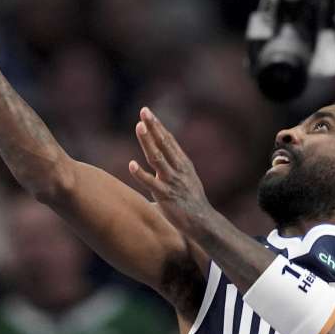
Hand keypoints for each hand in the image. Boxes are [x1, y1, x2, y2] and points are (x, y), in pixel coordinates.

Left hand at [129, 107, 213, 233]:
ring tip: (139, 127)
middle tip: (144, 111)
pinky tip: (131, 165)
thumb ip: (168, 175)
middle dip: (153, 126)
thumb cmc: (190, 204)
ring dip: (148, 141)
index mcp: (183, 164)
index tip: (147, 112)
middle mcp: (178, 169)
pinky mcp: (166, 196)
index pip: (169, 140)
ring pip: (157, 158)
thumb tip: (153, 173)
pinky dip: (140, 174)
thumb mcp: (183, 182)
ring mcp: (172, 182)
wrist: (203, 222)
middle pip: (164, 143)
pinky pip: (151, 183)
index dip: (158, 126)